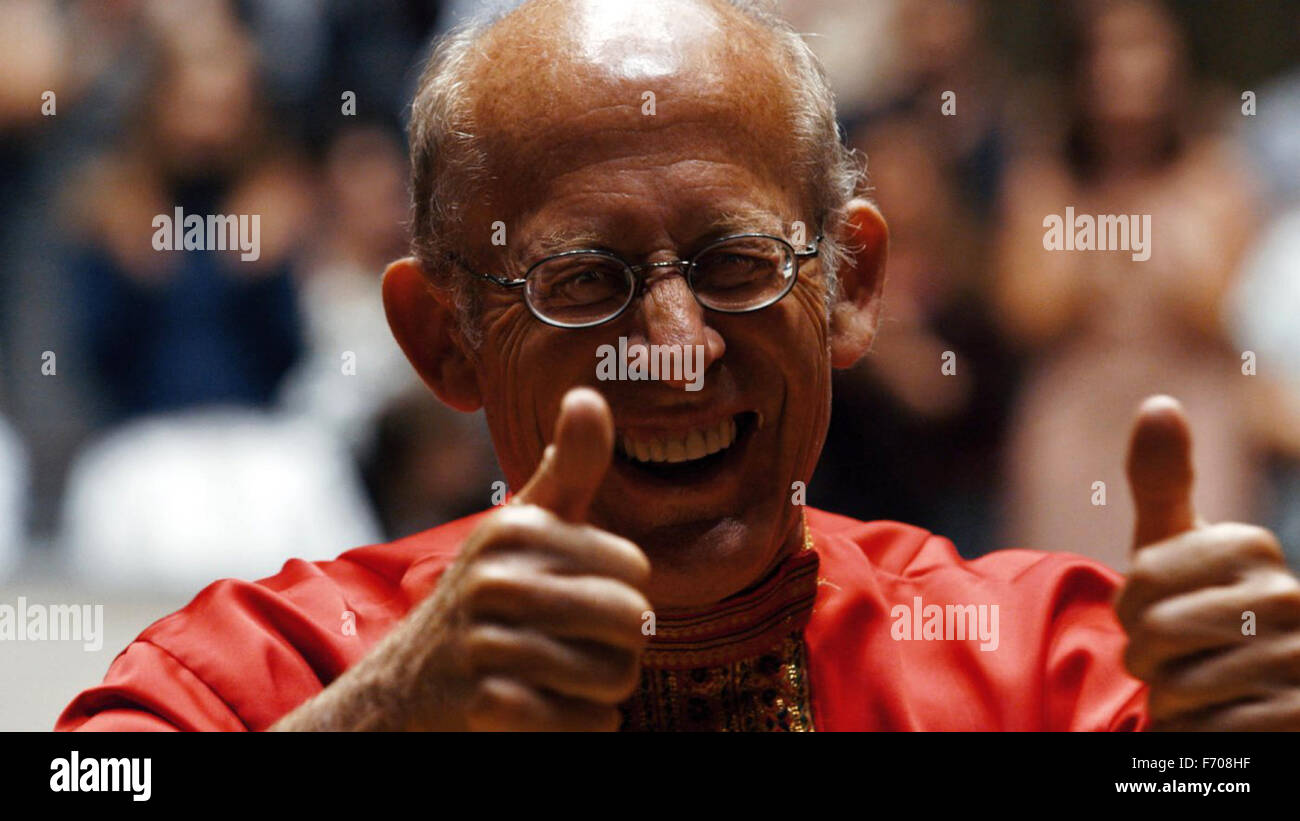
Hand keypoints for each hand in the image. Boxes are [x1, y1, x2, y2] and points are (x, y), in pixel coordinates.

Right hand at [274, 387, 650, 730]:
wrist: (404, 691)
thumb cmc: (488, 599)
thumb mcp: (523, 528)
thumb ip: (568, 466)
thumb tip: (590, 393)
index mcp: (515, 531)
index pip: (634, 569)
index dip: (621, 593)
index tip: (579, 601)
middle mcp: (496, 579)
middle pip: (632, 620)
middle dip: (620, 647)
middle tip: (578, 650)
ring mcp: (485, 642)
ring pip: (614, 676)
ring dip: (602, 692)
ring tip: (562, 681)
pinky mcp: (483, 704)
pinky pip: (586, 724)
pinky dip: (582, 728)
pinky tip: (548, 713)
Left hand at [1116, 396, 1299, 730]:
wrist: (1243, 688)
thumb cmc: (1193, 604)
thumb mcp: (1171, 543)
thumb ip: (1162, 479)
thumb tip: (1160, 403)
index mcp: (1251, 548)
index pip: (1142, 580)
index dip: (1127, 607)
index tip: (1150, 611)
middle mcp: (1290, 597)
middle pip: (1157, 632)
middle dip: (1143, 655)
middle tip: (1166, 658)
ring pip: (1179, 686)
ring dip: (1166, 698)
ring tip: (1190, 688)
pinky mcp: (1299, 717)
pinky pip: (1208, 731)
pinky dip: (1189, 733)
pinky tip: (1210, 721)